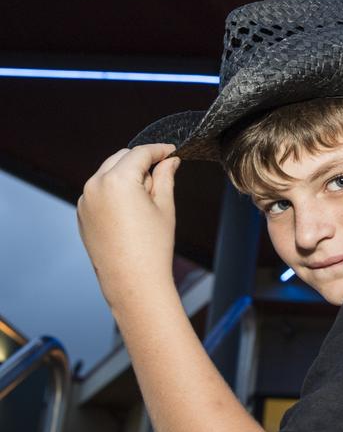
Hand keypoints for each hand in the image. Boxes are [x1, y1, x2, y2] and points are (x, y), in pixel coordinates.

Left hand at [77, 144, 179, 308]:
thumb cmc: (153, 246)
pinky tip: (132, 210)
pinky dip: (114, 189)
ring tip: (148, 197)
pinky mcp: (82, 214)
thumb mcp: (165, 206)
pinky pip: (99, 190)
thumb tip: (169, 161)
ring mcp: (84, 200)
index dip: (159, 150)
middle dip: (141, 161)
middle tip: (163, 173)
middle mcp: (95, 186)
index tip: (172, 151)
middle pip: (121, 157)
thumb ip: (165, 177)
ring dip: (127, 174)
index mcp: (118, 181)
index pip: (140, 153)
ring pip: (108, 172)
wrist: (132, 281)